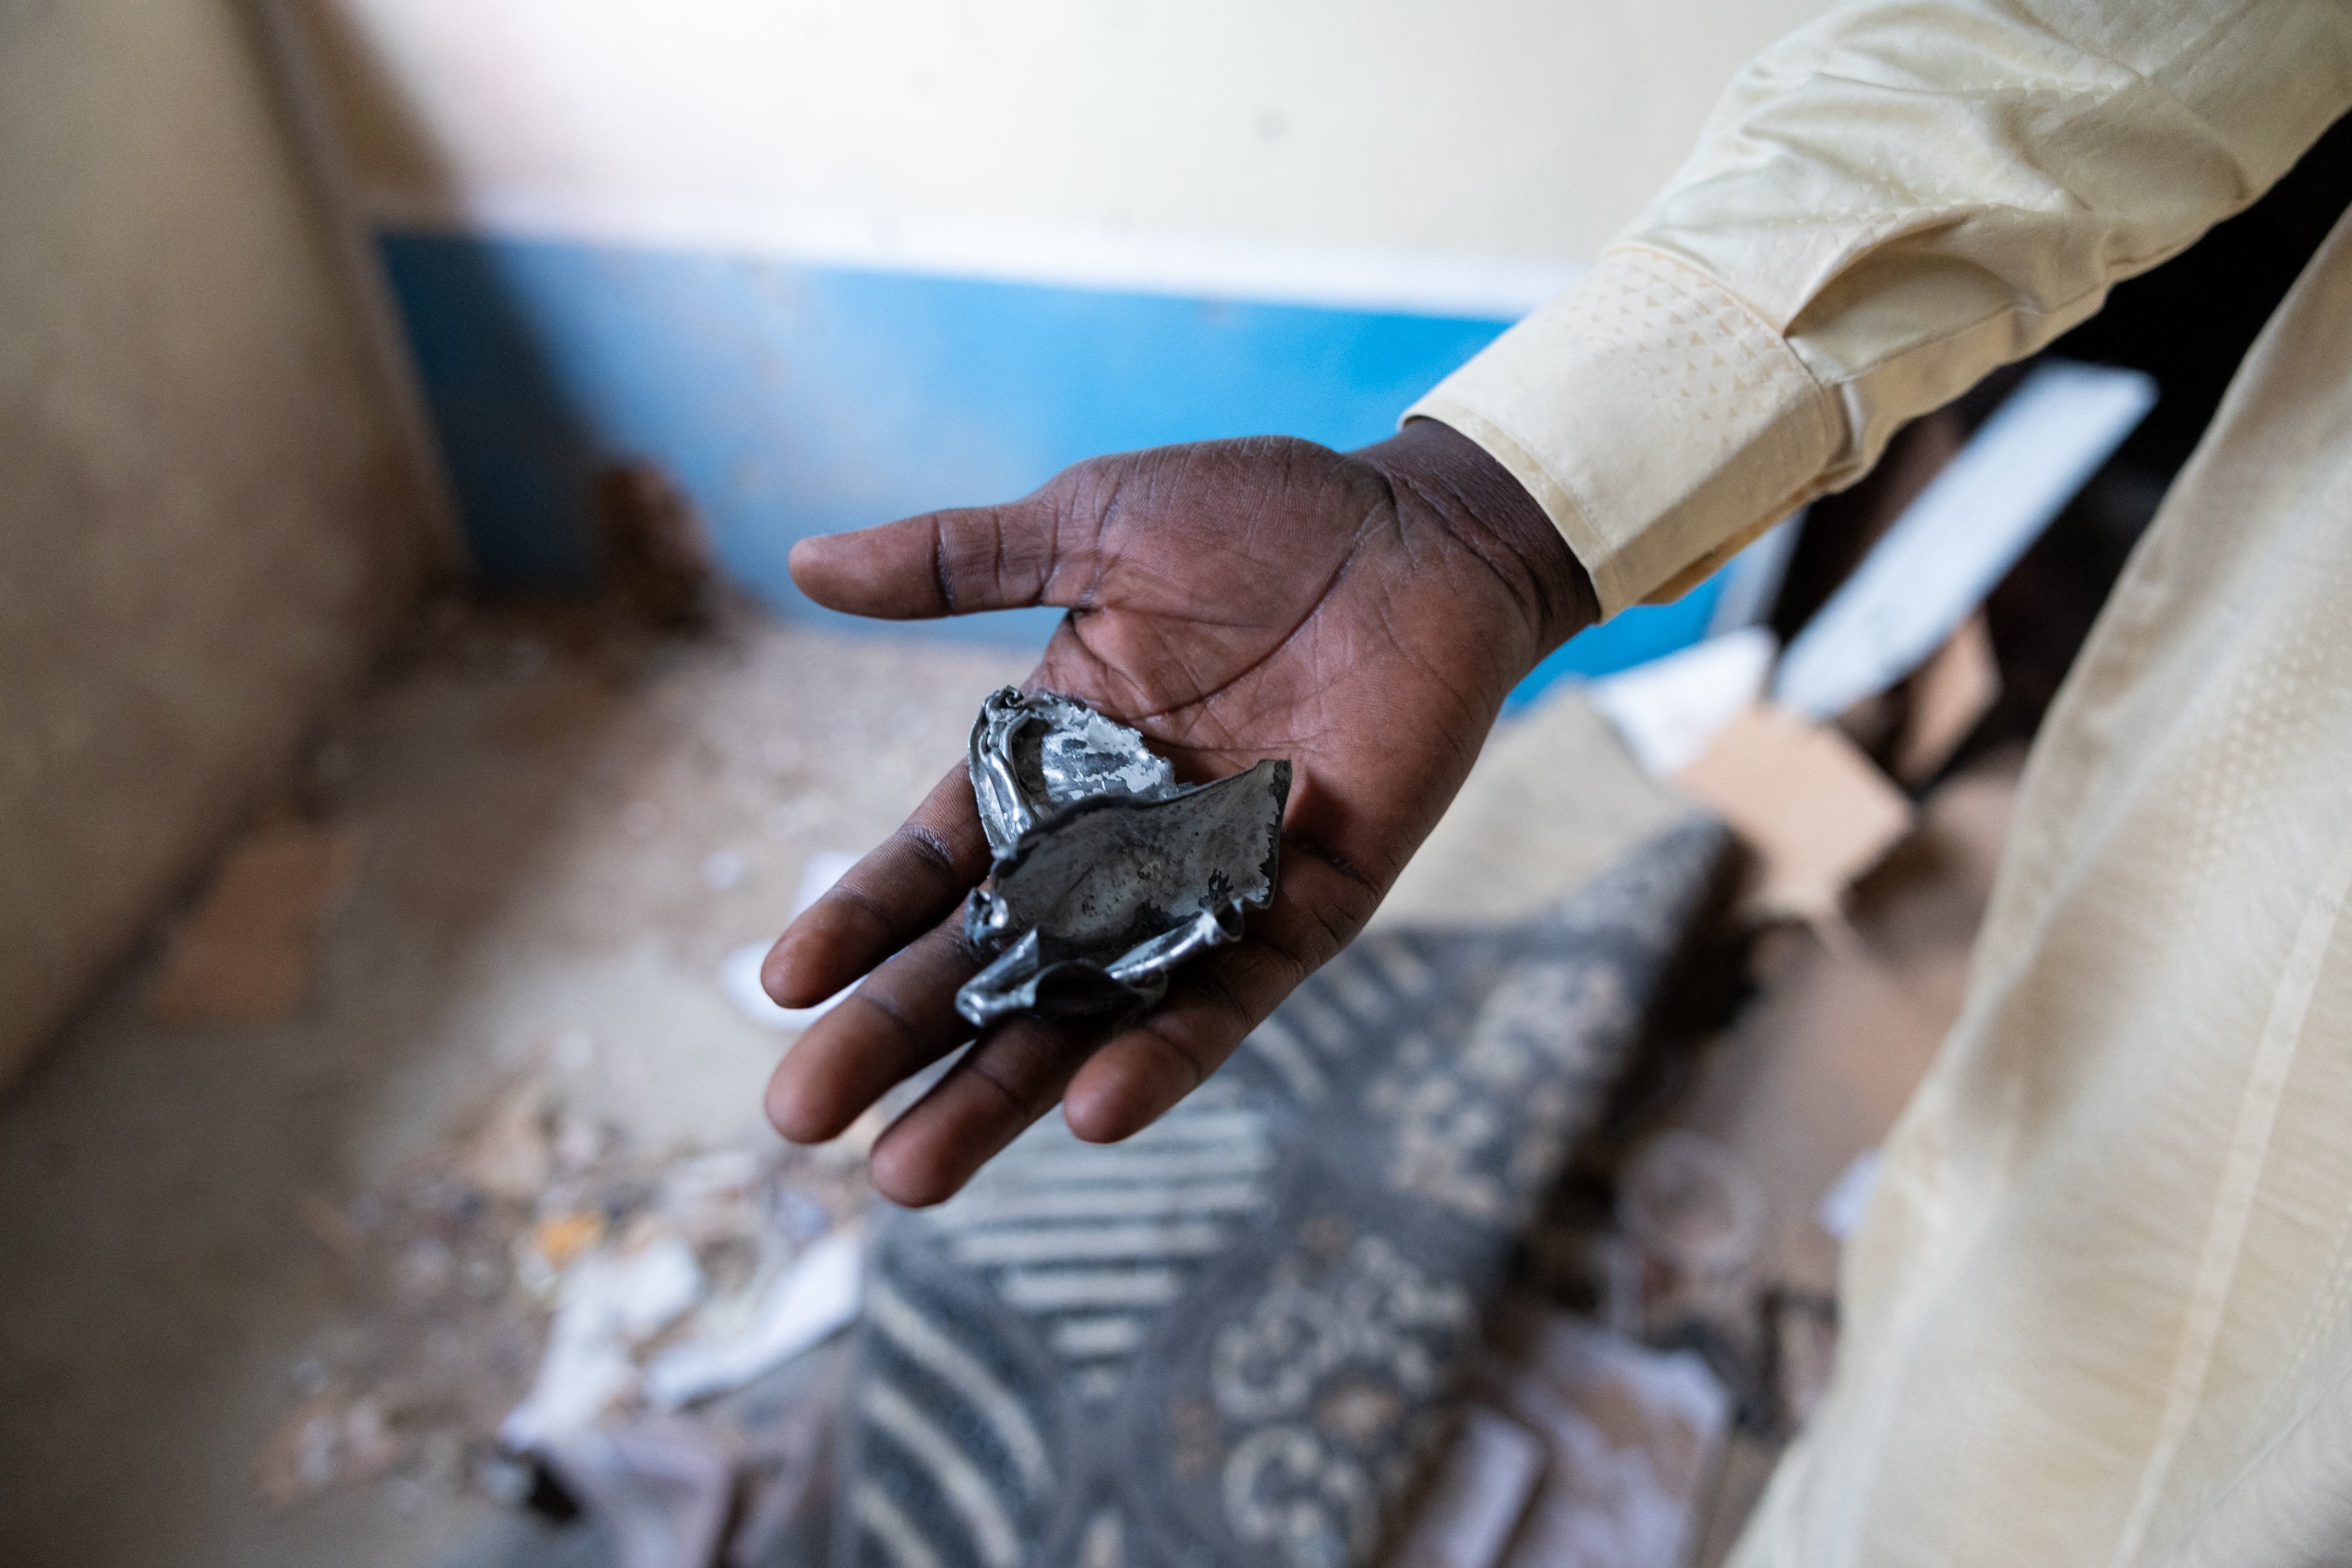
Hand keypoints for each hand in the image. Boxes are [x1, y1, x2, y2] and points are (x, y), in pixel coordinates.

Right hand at [761, 419, 1593, 1204]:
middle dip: (896, 1039)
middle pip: (989, 961)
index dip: (860, 921)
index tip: (780, 986)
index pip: (935, 862)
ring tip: (908, 1173)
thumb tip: (803, 563)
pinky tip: (1091, 1112)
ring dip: (1002, 1092)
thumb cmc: (1261, 514)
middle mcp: (1117, 843)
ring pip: (1089, 1010)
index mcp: (1052, 761)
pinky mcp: (1304, 908)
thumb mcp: (1090, 526)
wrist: (1424, 529)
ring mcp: (1208, 887)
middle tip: (797, 1119)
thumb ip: (958, 563)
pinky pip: (1228, 998)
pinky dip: (1166, 1055)